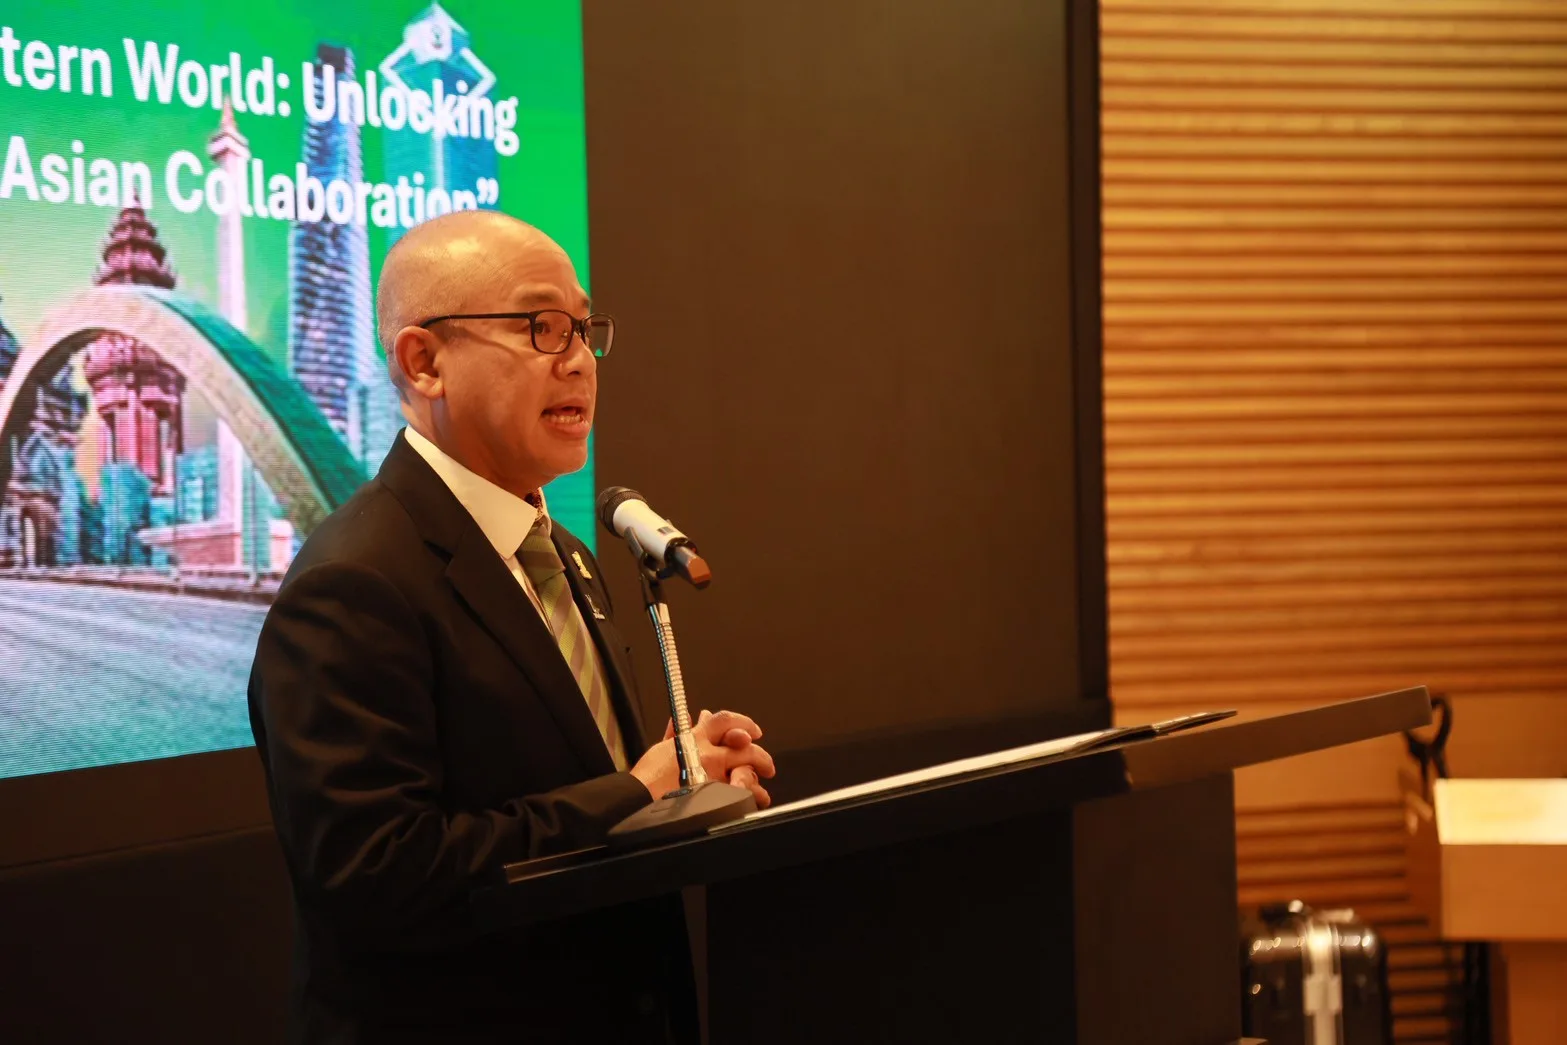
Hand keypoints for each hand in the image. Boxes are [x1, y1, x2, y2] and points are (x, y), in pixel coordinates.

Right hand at [631, 709, 775, 808]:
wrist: (639, 797)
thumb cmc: (647, 776)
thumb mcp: (660, 748)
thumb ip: (675, 734)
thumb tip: (679, 721)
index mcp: (695, 739)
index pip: (725, 720)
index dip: (742, 722)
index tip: (751, 731)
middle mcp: (708, 755)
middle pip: (745, 746)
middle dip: (760, 754)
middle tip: (766, 764)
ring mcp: (714, 777)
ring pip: (747, 771)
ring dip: (756, 777)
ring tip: (762, 785)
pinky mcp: (715, 796)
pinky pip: (741, 795)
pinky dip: (750, 797)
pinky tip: (754, 800)